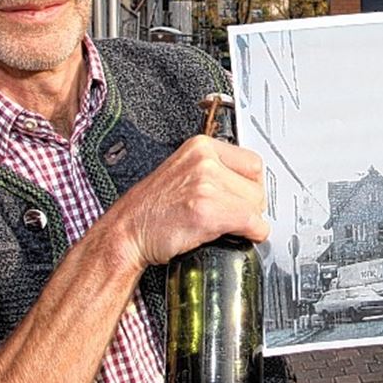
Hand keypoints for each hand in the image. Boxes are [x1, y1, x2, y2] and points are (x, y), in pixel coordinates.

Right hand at [115, 135, 268, 267]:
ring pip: (256, 206)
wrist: (126, 232)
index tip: (246, 197)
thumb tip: (248, 185)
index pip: (252, 163)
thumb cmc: (151, 209)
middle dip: (250, 205)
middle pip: (256, 185)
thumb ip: (215, 170)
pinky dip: (251, 234)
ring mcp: (205, 184)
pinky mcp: (207, 210)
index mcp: (200, 146)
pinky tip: (235, 236)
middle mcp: (204, 160)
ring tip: (225, 226)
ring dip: (249, 222)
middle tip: (232, 216)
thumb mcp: (183, 173)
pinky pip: (251, 224)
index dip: (251, 186)